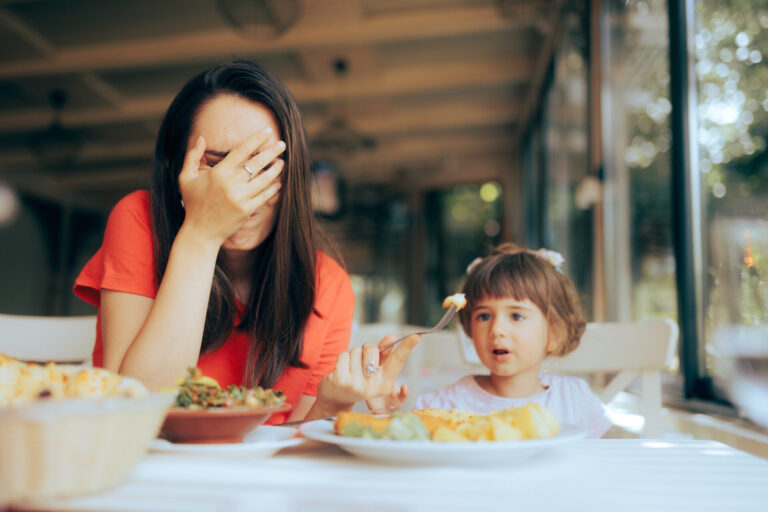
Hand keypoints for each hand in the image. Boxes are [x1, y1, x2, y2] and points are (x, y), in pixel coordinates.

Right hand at [177, 130, 285, 245]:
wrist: (200, 233)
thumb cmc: (193, 203)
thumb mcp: (186, 178)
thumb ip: (192, 156)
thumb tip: (201, 137)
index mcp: (218, 173)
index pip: (242, 150)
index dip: (256, 139)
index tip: (267, 132)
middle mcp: (231, 184)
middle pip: (257, 163)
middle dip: (272, 151)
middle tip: (282, 144)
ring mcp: (241, 198)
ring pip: (264, 179)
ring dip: (275, 169)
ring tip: (282, 162)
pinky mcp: (247, 210)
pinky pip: (264, 196)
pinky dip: (273, 188)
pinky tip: (278, 182)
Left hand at [317, 334, 420, 410]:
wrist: (337, 398)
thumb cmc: (358, 379)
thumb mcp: (374, 370)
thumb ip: (384, 354)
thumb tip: (392, 337)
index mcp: (384, 383)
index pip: (397, 361)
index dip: (407, 347)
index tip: (417, 335)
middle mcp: (372, 386)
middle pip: (372, 348)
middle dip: (365, 350)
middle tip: (361, 363)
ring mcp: (356, 384)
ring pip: (356, 351)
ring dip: (352, 356)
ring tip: (350, 370)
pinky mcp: (340, 380)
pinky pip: (344, 355)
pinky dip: (342, 359)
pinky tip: (341, 371)